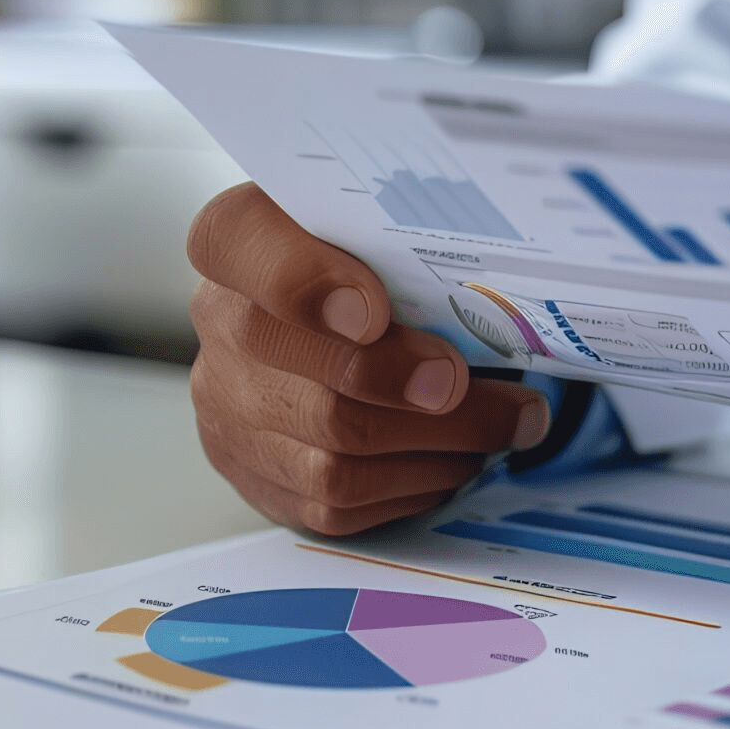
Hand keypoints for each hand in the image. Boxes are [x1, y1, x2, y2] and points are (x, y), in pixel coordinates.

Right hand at [185, 184, 551, 535]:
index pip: (238, 239)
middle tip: (461, 382)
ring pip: (331, 448)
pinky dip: (413, 484)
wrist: (324, 328)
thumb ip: (414, 243)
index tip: (371, 311)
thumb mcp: (386, 227)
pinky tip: (457, 460)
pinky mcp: (255, 473)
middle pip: (298, 362)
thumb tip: (505, 299)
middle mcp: (224, 322)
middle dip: (396, 380)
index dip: (300, 281)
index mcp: (243, 239)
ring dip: (434, 442)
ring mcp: (229, 406)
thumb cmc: (374, 263)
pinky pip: (336, 501)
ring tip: (501, 426)